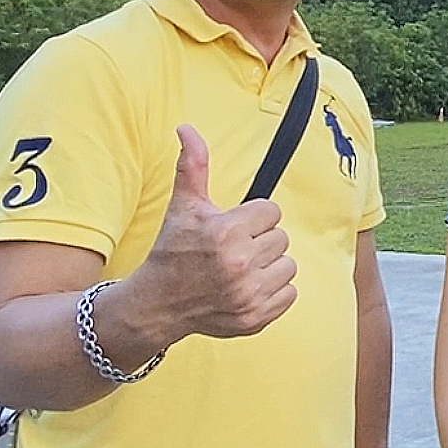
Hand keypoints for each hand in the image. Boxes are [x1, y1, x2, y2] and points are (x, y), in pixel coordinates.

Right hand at [131, 125, 297, 342]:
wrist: (156, 305)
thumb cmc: (172, 251)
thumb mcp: (183, 207)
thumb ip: (193, 165)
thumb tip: (186, 128)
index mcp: (225, 233)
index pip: (272, 211)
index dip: (252, 217)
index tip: (231, 228)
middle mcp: (239, 265)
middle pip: (281, 237)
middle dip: (259, 240)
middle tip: (232, 250)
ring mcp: (248, 295)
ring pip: (289, 265)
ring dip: (269, 265)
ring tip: (240, 269)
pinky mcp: (255, 318)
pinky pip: (290, 293)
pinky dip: (274, 291)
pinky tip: (247, 288)